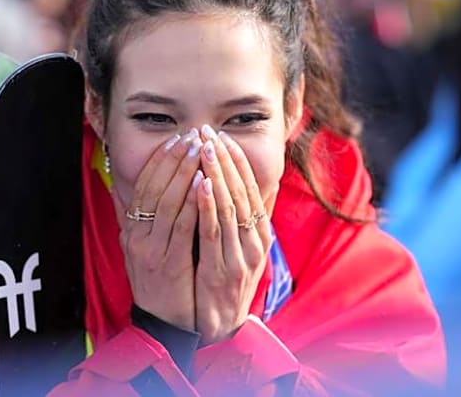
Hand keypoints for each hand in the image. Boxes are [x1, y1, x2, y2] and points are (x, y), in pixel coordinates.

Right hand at [112, 129, 202, 330]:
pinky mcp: (168, 264)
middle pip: (154, 188)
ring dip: (184, 172)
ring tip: (200, 150)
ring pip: (167, 202)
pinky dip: (192, 202)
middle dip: (174, 159)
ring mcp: (150, 250)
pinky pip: (181, 226)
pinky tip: (204, 183)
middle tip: (192, 136)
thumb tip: (134, 188)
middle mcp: (137, 237)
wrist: (163, 325)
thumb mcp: (144, 249)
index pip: (143, 186)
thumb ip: (141, 219)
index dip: (159, 160)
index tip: (176, 139)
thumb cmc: (161, 284)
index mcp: (132, 231)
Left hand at [194, 128, 272, 343]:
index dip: (237, 161)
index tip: (221, 136)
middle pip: (241, 192)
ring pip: (230, 207)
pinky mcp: (224, 270)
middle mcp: (256, 242)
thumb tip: (245, 188)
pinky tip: (200, 185)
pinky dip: (208, 206)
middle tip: (209, 133)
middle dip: (224, 160)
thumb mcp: (239, 249)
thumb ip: (242, 220)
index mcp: (260, 234)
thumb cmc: (225, 284)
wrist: (221, 328)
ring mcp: (242, 256)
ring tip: (204, 149)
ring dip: (216, 175)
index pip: (250, 188)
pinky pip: (215, 232)